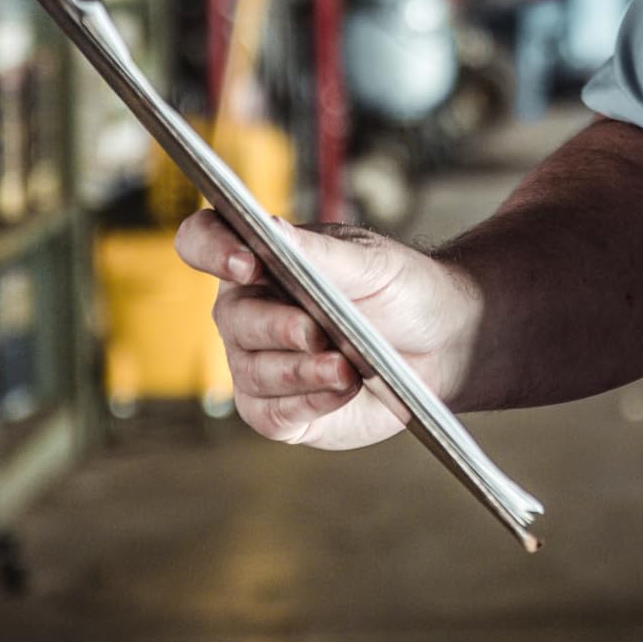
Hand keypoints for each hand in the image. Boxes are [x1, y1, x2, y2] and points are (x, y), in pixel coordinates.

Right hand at [174, 212, 474, 450]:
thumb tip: (270, 227)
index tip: (247, 263)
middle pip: (233, 319)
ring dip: (301, 372)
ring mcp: (258, 363)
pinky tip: (342, 390)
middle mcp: (247, 312)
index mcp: (259, 259)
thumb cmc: (399, 289)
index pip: (204, 242)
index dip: (212, 249)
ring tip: (346, 368)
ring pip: (254, 373)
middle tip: (316, 331)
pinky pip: (273, 414)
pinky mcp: (279, 411)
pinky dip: (310, 403)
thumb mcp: (370, 261)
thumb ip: (318, 252)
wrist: (438, 343)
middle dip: (276, 327)